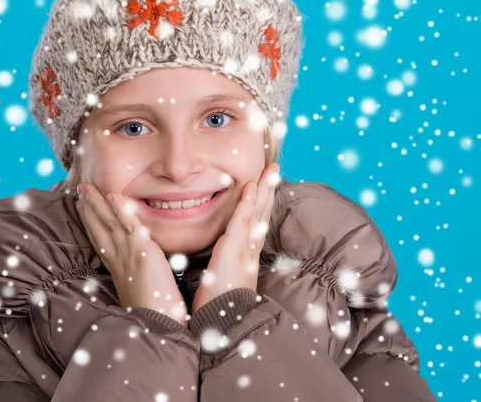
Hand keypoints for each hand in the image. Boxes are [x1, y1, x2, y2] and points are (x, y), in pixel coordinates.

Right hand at [76, 183, 188, 326]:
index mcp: (118, 269)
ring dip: (97, 204)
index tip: (83, 206)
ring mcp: (129, 255)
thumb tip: (140, 266)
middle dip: (89, 208)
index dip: (91, 222)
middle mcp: (119, 260)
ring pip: (109, 223)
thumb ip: (137, 274)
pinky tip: (113, 196)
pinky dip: (121, 211)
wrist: (159, 325)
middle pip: (99, 228)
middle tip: (80, 189)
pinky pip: (129, 227)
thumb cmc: (155, 312)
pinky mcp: (143, 252)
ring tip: (87, 188)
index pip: (101, 240)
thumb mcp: (141, 289)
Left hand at [190, 163, 279, 315]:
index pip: (256, 223)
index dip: (262, 203)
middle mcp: (249, 250)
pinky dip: (247, 202)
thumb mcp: (223, 281)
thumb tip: (221, 259)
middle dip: (269, 190)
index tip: (264, 185)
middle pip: (262, 213)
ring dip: (264, 189)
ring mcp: (244, 249)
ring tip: (271, 169)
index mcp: (246, 256)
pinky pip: (241, 221)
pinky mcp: (233, 251)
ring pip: (257, 212)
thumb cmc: (220, 307)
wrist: (222, 325)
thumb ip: (224, 267)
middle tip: (274, 168)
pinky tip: (250, 185)